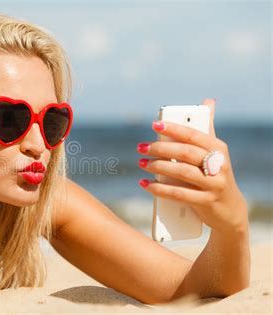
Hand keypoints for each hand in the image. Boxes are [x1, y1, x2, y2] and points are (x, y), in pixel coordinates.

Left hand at [137, 98, 248, 235]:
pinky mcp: (206, 202)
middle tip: (141, 147)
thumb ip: (207, 128)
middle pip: (185, 153)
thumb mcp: (215, 152)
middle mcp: (219, 165)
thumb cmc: (216, 175)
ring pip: (182, 172)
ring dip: (158, 167)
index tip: (154, 125)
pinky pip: (180, 194)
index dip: (173, 129)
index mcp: (218, 148)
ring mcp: (214, 184)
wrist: (230, 210)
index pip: (193, 135)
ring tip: (141, 163)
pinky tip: (146, 184)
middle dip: (160, 149)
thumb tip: (208, 102)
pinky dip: (160, 189)